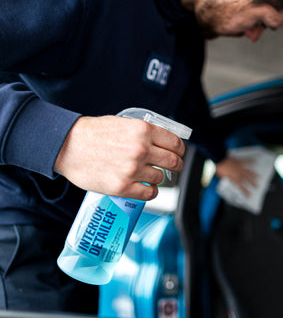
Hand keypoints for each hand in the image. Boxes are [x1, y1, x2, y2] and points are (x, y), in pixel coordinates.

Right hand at [54, 115, 184, 199]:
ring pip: (160, 179)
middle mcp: (140, 150)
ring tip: (148, 175)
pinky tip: (146, 188)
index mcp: (143, 130)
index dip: (180, 150)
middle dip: (176, 165)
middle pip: (173, 162)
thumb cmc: (92, 133)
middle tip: (173, 167)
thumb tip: (163, 142)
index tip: (179, 154)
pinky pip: (149, 194)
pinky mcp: (122, 187)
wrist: (67, 145)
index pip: (175, 143)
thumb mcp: (123, 123)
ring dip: (157, 178)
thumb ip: (144, 133)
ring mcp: (132, 170)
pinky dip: (150, 192)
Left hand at [215, 156, 257, 195]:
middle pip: (247, 179)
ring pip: (248, 171)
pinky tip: (254, 161)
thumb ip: (228, 181)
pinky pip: (245, 161)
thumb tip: (231, 183)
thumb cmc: (220, 171)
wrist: (219, 162)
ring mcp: (240, 167)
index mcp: (235, 179)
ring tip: (258, 176)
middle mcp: (239, 174)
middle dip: (252, 183)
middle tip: (257, 186)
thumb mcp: (224, 179)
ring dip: (253, 174)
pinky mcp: (239, 161)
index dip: (245, 192)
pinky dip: (250, 160)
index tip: (249, 195)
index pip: (241, 187)